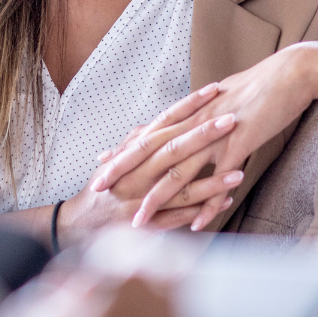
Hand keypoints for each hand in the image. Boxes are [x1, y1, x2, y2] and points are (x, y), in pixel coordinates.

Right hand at [56, 93, 243, 245]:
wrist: (77, 226)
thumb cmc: (101, 190)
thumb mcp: (115, 162)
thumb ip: (135, 144)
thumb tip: (151, 124)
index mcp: (132, 154)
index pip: (164, 122)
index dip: (188, 105)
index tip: (213, 90)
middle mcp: (136, 174)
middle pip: (174, 149)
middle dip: (204, 134)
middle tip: (232, 119)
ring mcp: (141, 200)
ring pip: (181, 187)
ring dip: (211, 180)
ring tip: (240, 171)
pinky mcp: (146, 225)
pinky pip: (178, 217)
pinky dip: (201, 210)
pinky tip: (224, 202)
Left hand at [93, 45, 317, 226]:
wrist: (291, 73)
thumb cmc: (260, 86)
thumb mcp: (223, 98)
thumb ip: (202, 114)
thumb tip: (191, 120)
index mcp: (191, 112)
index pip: (149, 132)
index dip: (125, 148)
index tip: (101, 163)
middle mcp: (196, 122)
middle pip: (152, 150)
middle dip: (123, 170)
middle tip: (98, 189)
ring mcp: (216, 134)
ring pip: (179, 170)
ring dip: (157, 199)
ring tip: (139, 222)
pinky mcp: (239, 144)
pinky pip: (219, 180)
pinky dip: (207, 205)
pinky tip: (197, 225)